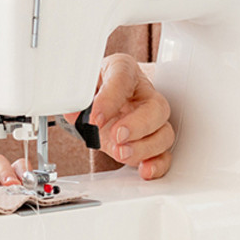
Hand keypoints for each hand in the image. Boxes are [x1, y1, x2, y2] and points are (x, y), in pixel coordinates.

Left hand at [66, 53, 173, 179]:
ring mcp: (152, 118)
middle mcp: (144, 93)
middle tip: (117, 135)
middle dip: (137, 125)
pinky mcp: (152, 140)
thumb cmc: (96, 86)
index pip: (123, 78)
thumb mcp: (82, 84)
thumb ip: (77, 96)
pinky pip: (164, 154)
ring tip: (121, 153)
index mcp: (124, 70)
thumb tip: (74, 110)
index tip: (95, 117)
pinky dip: (156, 164)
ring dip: (144, 148)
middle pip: (156, 107)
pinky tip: (143, 169)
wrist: (100, 96)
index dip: (110, 99)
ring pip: (164, 133)